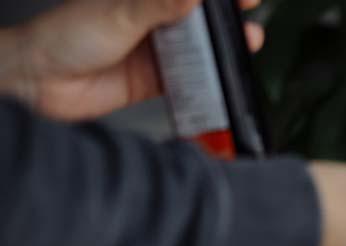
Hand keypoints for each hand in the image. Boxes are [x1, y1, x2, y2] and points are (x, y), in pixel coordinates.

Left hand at [5, 0, 264, 121]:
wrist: (42, 84)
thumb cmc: (65, 37)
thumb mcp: (119, 14)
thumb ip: (160, 4)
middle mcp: (151, 18)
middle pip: (199, 16)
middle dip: (226, 15)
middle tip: (248, 13)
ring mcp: (156, 49)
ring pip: (200, 46)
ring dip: (224, 47)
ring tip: (247, 43)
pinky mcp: (157, 79)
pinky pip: (192, 79)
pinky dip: (209, 80)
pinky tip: (224, 78)